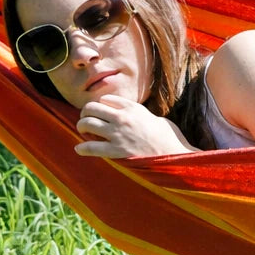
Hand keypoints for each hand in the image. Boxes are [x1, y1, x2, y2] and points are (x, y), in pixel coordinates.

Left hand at [74, 95, 196, 157]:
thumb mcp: (156, 118)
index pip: (105, 99)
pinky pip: (90, 147)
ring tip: (84, 133)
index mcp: (133, 107)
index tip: (100, 113)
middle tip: (86, 121)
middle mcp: (122, 117)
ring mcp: (118, 134)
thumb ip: (141, 115)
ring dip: (81, 127)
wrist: (175, 156)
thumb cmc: (169, 138)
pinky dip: (82, 148)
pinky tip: (80, 149)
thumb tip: (135, 117)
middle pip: (91, 107)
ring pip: (86, 123)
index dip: (100, 105)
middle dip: (85, 114)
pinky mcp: (116, 151)